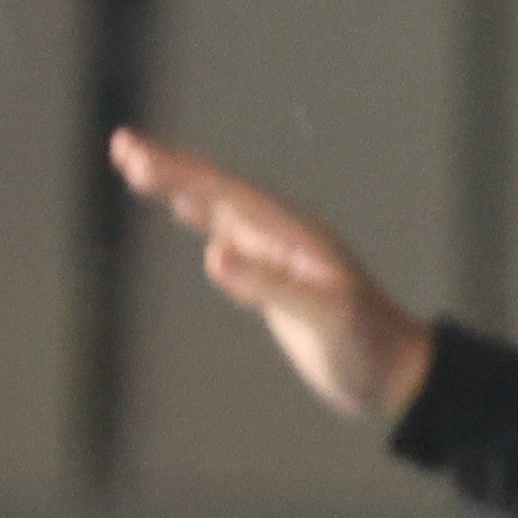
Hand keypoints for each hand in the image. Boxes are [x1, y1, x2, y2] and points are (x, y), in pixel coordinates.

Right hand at [110, 132, 434, 425]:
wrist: (396, 372)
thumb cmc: (364, 346)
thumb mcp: (320, 317)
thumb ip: (269, 285)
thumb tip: (213, 253)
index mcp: (295, 235)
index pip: (227, 193)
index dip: (182, 173)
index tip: (137, 154)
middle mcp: (287, 235)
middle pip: (220, 191)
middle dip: (171, 169)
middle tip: (121, 144)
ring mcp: (284, 254)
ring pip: (223, 208)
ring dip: (182, 187)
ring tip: (140, 166)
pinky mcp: (280, 276)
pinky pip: (235, 235)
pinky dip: (205, 218)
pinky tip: (189, 212)